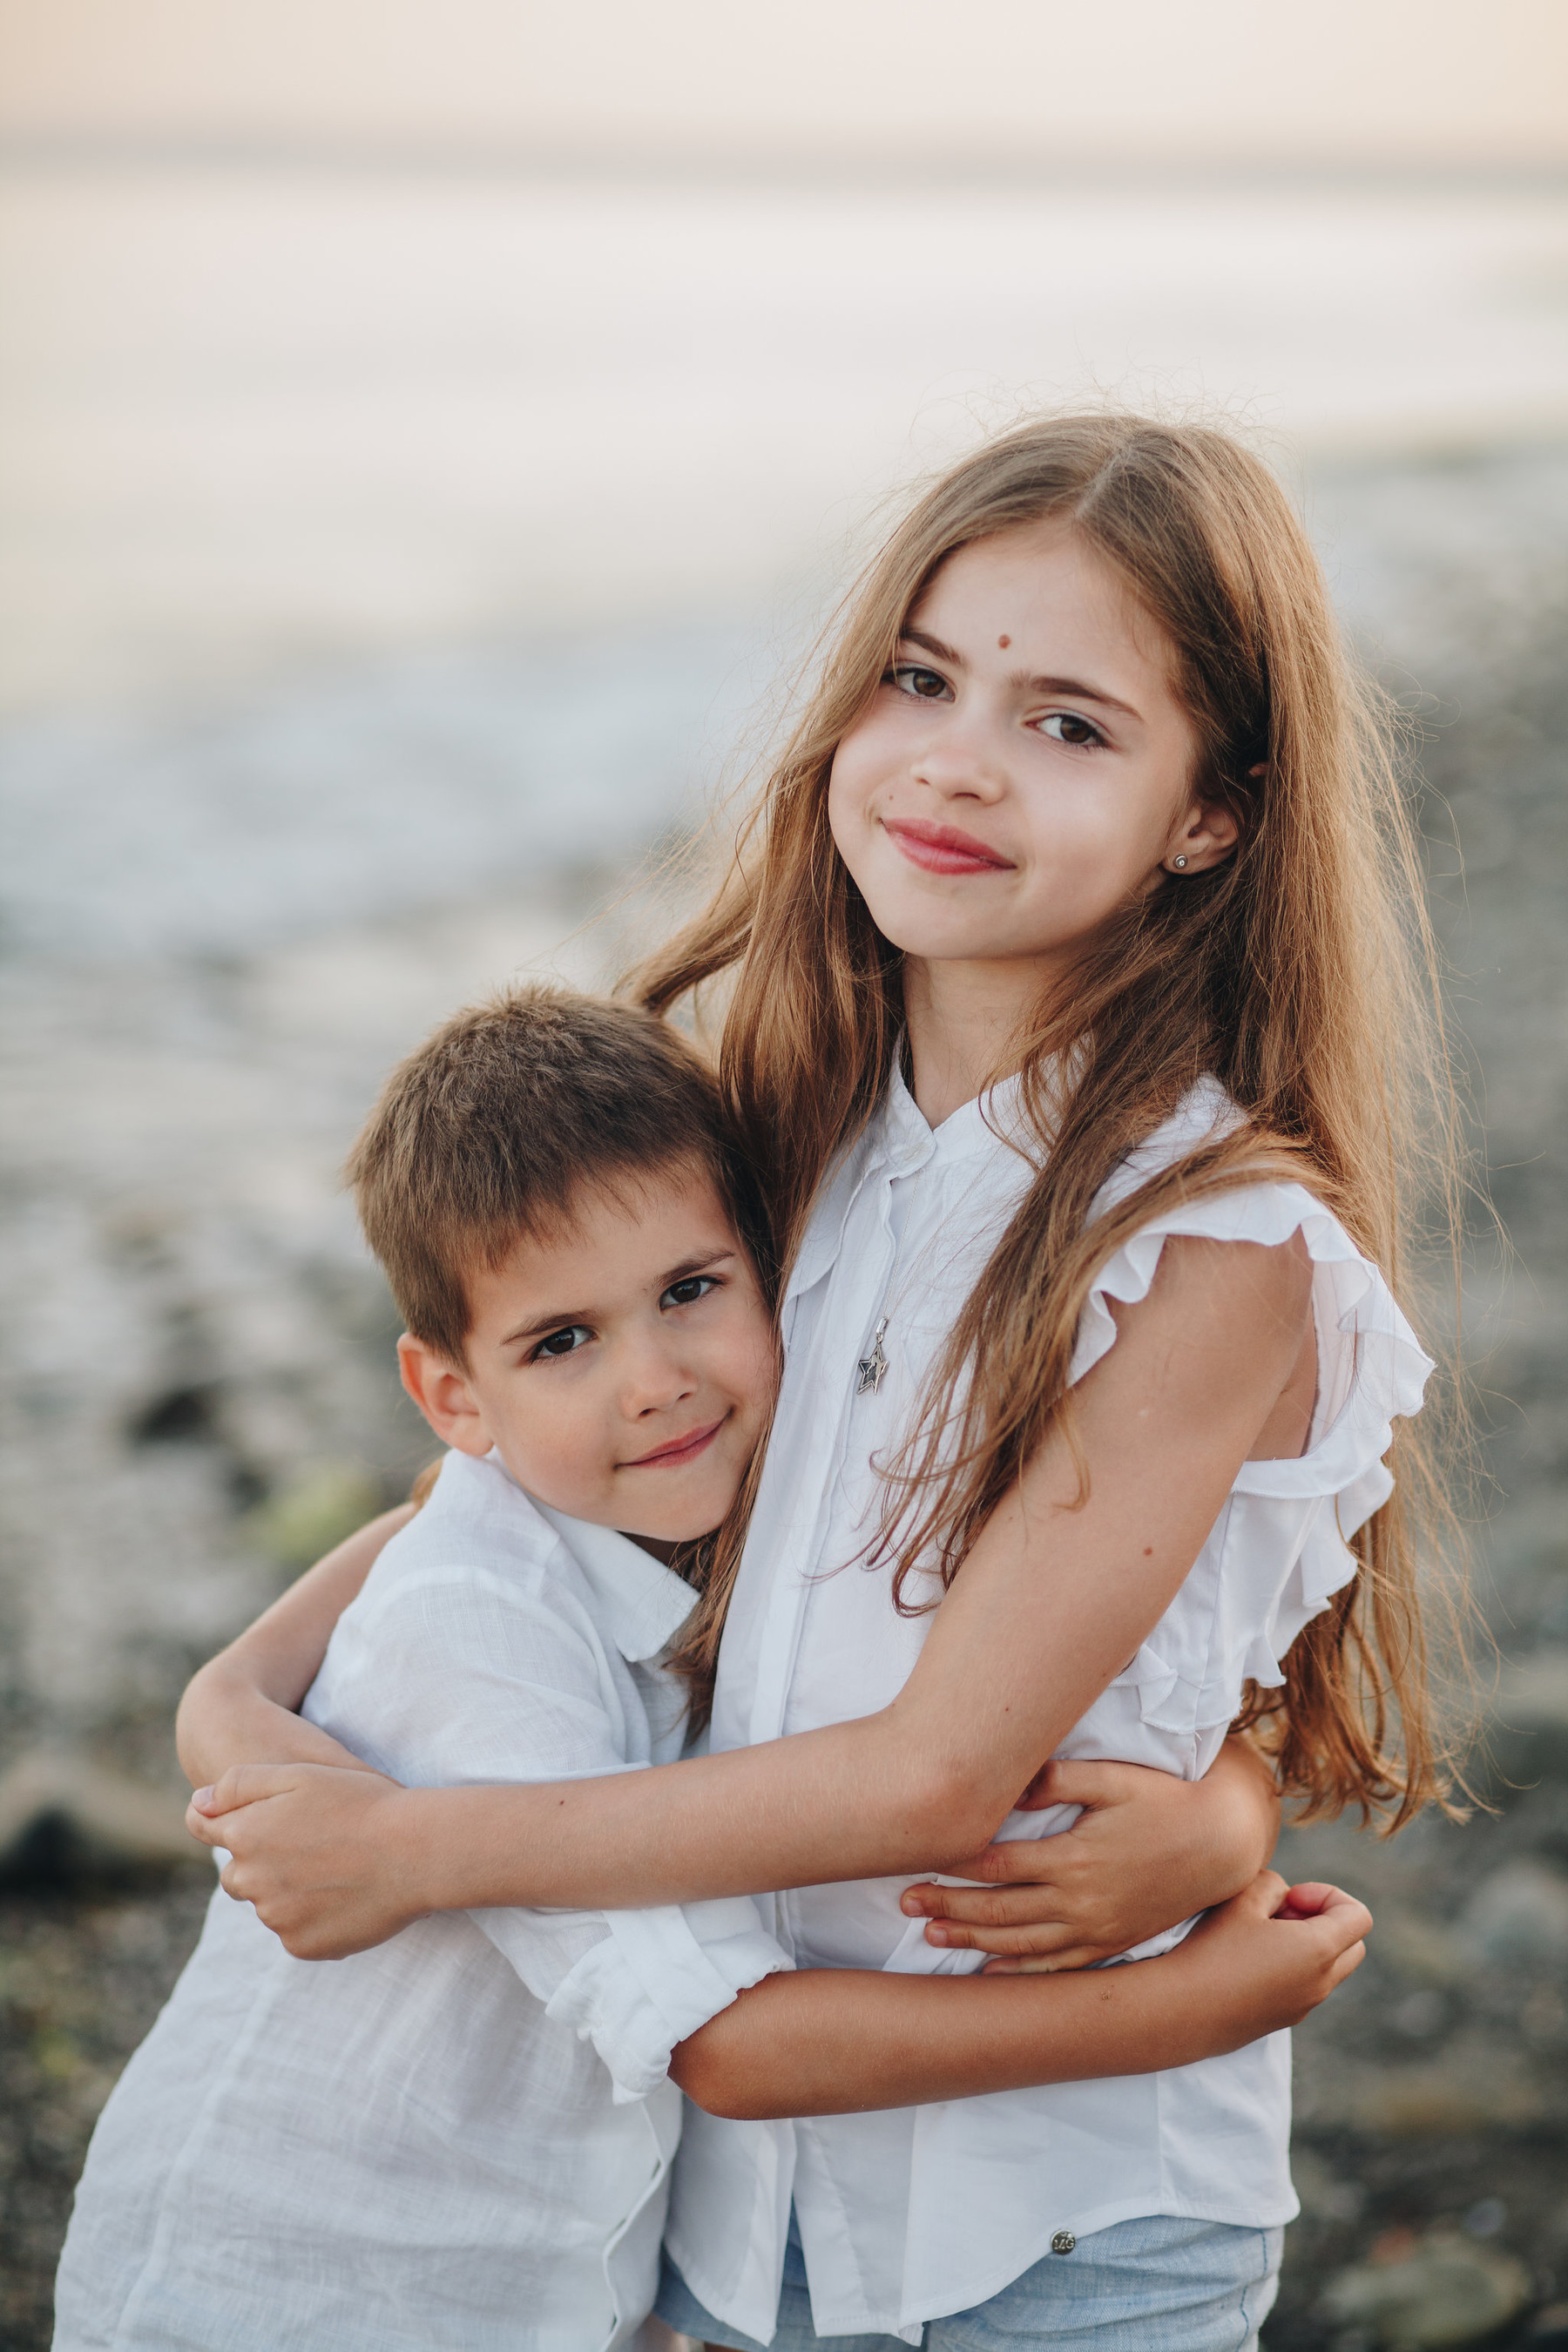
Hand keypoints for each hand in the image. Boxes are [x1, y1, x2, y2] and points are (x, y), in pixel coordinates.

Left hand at [186, 1763, 421, 1958]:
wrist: (414, 1852)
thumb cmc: (359, 1803)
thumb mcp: (298, 1773)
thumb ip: (239, 1785)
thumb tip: (198, 1803)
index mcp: (244, 1835)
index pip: (205, 1828)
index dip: (225, 1818)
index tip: (254, 1817)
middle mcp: (251, 1882)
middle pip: (236, 1873)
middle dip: (260, 1859)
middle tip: (309, 1843)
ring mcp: (276, 1919)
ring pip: (268, 1904)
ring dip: (288, 1890)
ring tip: (335, 1868)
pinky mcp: (303, 1946)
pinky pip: (296, 1932)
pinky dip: (312, 1917)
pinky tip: (345, 1894)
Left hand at [899, 1747, 1279, 1971]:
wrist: (1221, 1843)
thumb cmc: (1165, 1801)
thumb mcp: (1116, 1778)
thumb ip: (1060, 1778)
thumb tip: (1010, 1785)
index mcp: (1074, 1857)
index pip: (998, 1865)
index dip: (953, 1863)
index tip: (916, 1857)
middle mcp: (1080, 1901)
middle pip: (999, 1911)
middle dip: (948, 1906)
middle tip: (903, 1904)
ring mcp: (1095, 1928)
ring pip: (1021, 1944)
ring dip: (973, 1941)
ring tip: (931, 1935)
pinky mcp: (1110, 1943)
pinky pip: (1057, 1967)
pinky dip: (1019, 1973)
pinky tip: (988, 1974)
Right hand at [1171, 1872, 1370, 2046]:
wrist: (1182, 2011)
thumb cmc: (1213, 1949)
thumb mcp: (1243, 1899)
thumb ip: (1274, 1885)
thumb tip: (1284, 1897)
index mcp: (1319, 1951)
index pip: (1358, 1915)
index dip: (1327, 1894)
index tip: (1289, 1897)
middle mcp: (1321, 1984)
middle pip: (1353, 1945)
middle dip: (1325, 1920)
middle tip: (1281, 1914)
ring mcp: (1304, 2006)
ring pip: (1330, 1968)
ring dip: (1309, 1944)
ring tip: (1261, 1936)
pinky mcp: (1284, 2020)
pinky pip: (1306, 1987)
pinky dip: (1293, 1967)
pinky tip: (1247, 1962)